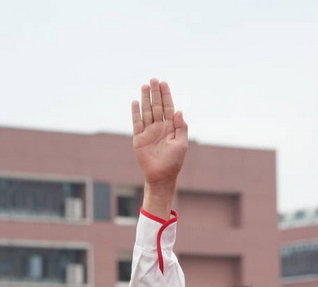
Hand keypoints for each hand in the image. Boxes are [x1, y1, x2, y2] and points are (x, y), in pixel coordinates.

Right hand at [132, 79, 187, 216]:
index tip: (164, 83)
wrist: (161, 177)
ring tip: (144, 86)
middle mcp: (159, 127)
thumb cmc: (174, 162)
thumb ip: (181, 127)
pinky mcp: (139, 138)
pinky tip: (135, 102)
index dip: (166, 95)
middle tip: (153, 79)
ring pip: (146, 111)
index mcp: (171, 127)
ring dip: (145, 99)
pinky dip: (136, 112)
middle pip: (156, 106)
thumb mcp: (181, 144)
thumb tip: (179, 111)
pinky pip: (137, 122)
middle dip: (155, 93)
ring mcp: (148, 132)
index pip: (168, 107)